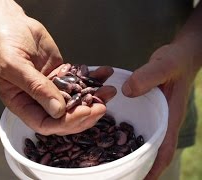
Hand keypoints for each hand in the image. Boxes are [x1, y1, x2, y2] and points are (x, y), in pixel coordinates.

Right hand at [0, 3, 115, 134]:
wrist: (11, 24)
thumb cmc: (4, 44)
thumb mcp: (14, 66)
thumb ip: (36, 88)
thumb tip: (58, 111)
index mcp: (21, 103)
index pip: (44, 123)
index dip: (65, 123)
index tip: (84, 112)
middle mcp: (37, 99)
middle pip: (63, 116)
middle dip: (84, 114)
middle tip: (101, 107)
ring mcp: (51, 87)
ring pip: (74, 100)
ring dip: (93, 97)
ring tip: (109, 91)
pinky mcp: (61, 74)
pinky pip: (78, 80)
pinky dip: (92, 78)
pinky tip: (104, 73)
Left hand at [121, 44, 198, 178]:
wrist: (181, 54)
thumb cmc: (176, 60)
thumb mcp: (164, 65)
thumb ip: (149, 76)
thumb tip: (128, 92)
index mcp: (170, 117)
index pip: (165, 149)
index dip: (155, 167)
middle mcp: (161, 120)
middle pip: (151, 150)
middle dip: (139, 164)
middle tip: (120, 175)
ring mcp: (154, 115)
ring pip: (141, 138)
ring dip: (130, 150)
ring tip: (111, 161)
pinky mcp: (146, 107)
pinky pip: (135, 125)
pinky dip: (124, 133)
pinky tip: (108, 133)